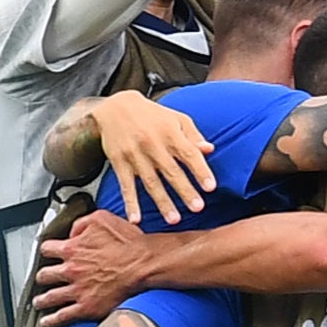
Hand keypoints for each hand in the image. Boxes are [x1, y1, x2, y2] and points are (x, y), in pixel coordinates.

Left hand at [35, 210, 155, 325]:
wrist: (144, 265)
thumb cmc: (129, 243)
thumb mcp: (102, 219)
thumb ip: (81, 224)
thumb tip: (72, 231)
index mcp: (72, 249)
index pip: (47, 249)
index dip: (48, 251)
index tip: (49, 254)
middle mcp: (70, 270)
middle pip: (44, 275)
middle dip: (43, 277)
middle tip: (43, 279)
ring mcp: (77, 290)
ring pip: (50, 297)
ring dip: (42, 300)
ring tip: (39, 302)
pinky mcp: (87, 306)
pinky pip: (64, 316)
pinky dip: (53, 320)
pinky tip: (48, 321)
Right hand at [90, 92, 213, 224]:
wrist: (115, 107)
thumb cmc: (153, 115)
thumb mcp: (176, 118)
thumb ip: (193, 135)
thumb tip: (210, 149)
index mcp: (170, 134)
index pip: (189, 154)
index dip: (200, 171)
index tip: (211, 187)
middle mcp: (153, 145)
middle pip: (171, 172)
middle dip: (185, 190)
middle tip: (198, 208)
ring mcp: (135, 155)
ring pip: (151, 182)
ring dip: (162, 202)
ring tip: (174, 219)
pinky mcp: (119, 163)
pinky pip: (125, 186)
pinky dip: (130, 203)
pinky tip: (135, 218)